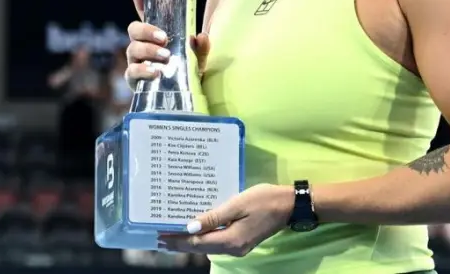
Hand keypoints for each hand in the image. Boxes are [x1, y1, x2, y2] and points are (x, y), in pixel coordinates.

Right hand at [125, 0, 210, 85]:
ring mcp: (136, 62)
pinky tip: (155, 73)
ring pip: (133, 49)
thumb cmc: (189, 72)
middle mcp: (143, 45)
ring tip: (165, 57)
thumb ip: (201, 47)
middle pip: (134, 29)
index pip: (144, 10)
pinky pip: (132, 72)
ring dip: (148, 51)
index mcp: (157, 33)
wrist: (186, 98)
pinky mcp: (134, 80)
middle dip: (147, 31)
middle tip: (164, 38)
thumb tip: (201, 37)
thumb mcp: (199, 58)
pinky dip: (142, 71)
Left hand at [158, 184, 293, 256]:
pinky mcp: (242, 241)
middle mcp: (233, 249)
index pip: (197, 243)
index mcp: (231, 240)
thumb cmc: (263, 200)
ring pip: (208, 247)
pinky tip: (196, 231)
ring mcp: (239, 247)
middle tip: (160, 237)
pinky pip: (217, 242)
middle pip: (201, 248)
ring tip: (173, 233)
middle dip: (180, 243)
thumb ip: (214, 217)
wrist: (289, 205)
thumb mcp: (237, 204)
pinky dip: (203, 238)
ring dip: (191, 242)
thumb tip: (190, 227)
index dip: (177, 241)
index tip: (160, 236)